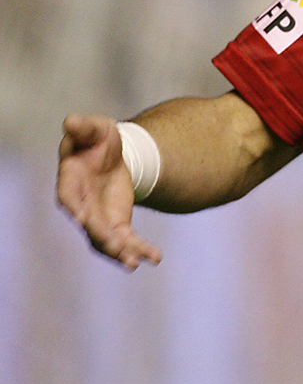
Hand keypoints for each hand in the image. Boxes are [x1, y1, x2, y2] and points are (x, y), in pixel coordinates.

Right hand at [57, 115, 161, 269]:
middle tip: (118, 249)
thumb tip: (71, 121)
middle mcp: (80, 205)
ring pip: (106, 240)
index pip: (68, 198)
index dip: (75, 208)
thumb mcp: (94, 127)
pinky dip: (138, 248)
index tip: (82, 219)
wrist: (112, 152)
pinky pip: (125, 240)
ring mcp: (97, 217)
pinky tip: (154, 257)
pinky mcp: (115, 222)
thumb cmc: (96, 138)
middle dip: (103, 237)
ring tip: (135, 262)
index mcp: (70, 182)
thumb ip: (84, 127)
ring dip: (120, 251)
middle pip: (90, 225)